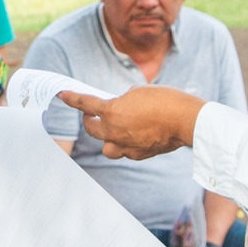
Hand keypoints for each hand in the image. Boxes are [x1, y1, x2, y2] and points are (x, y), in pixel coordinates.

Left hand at [58, 86, 203, 160]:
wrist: (185, 120)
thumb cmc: (164, 100)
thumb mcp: (139, 91)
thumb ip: (124, 100)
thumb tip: (122, 106)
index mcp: (112, 112)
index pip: (85, 104)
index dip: (72, 98)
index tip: (62, 94)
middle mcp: (114, 132)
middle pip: (91, 129)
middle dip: (90, 120)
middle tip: (93, 114)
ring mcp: (125, 146)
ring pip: (106, 147)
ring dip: (106, 138)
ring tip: (114, 130)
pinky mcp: (138, 154)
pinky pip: (124, 151)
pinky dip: (125, 144)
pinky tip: (134, 136)